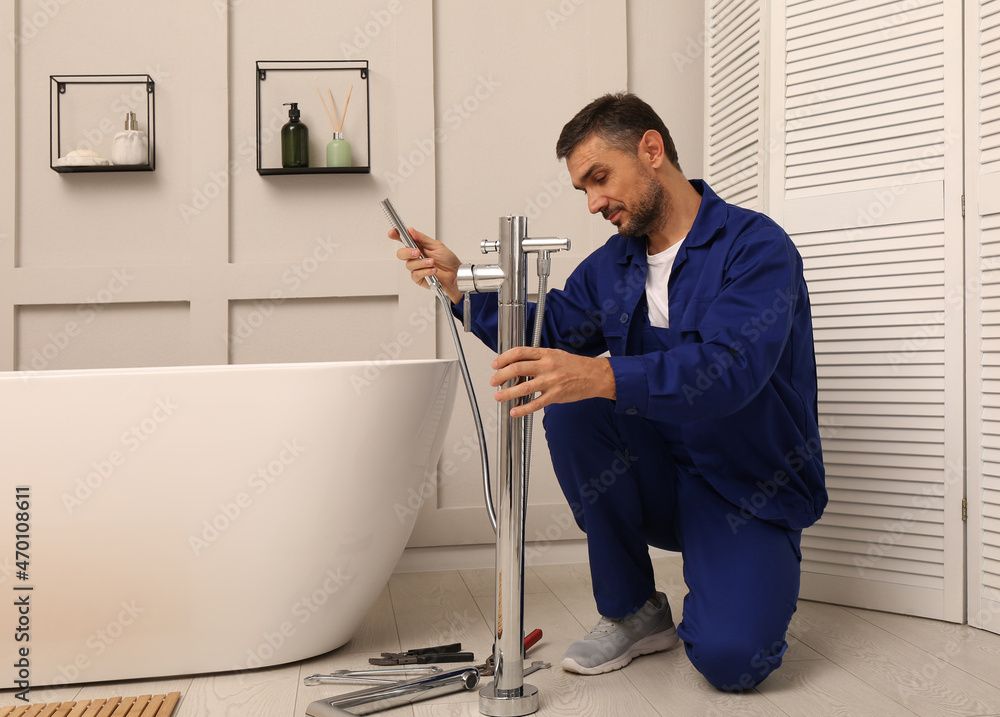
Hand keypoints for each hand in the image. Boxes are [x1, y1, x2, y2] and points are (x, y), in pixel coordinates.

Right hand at [388, 226, 461, 302]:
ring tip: (432, 262)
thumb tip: (411, 230)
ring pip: (409, 264)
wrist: (456, 275)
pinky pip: (415, 274)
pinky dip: (425, 271)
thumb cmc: (448, 260)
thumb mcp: (437, 245)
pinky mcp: (419, 279)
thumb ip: (422, 238)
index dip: (396, 236)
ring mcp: (417, 268)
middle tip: (417, 252)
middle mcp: (416, 257)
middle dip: (408, 252)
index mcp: (419, 246)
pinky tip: (433, 270)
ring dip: (421, 263)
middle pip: (401, 253)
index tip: (393, 233)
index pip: (404, 240)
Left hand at [490, 347, 615, 416]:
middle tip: (493, 381)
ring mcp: (551, 381)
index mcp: (545, 353)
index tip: (495, 364)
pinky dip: (523, 409)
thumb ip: (537, 358)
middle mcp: (547, 366)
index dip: (504, 358)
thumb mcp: (555, 354)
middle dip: (501, 375)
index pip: (519, 352)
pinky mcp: (556, 395)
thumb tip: (516, 364)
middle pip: (517, 368)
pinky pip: (536, 404)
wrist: (594, 376)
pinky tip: (514, 412)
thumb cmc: (574, 365)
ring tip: (498, 396)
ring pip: (524, 387)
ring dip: (507, 393)